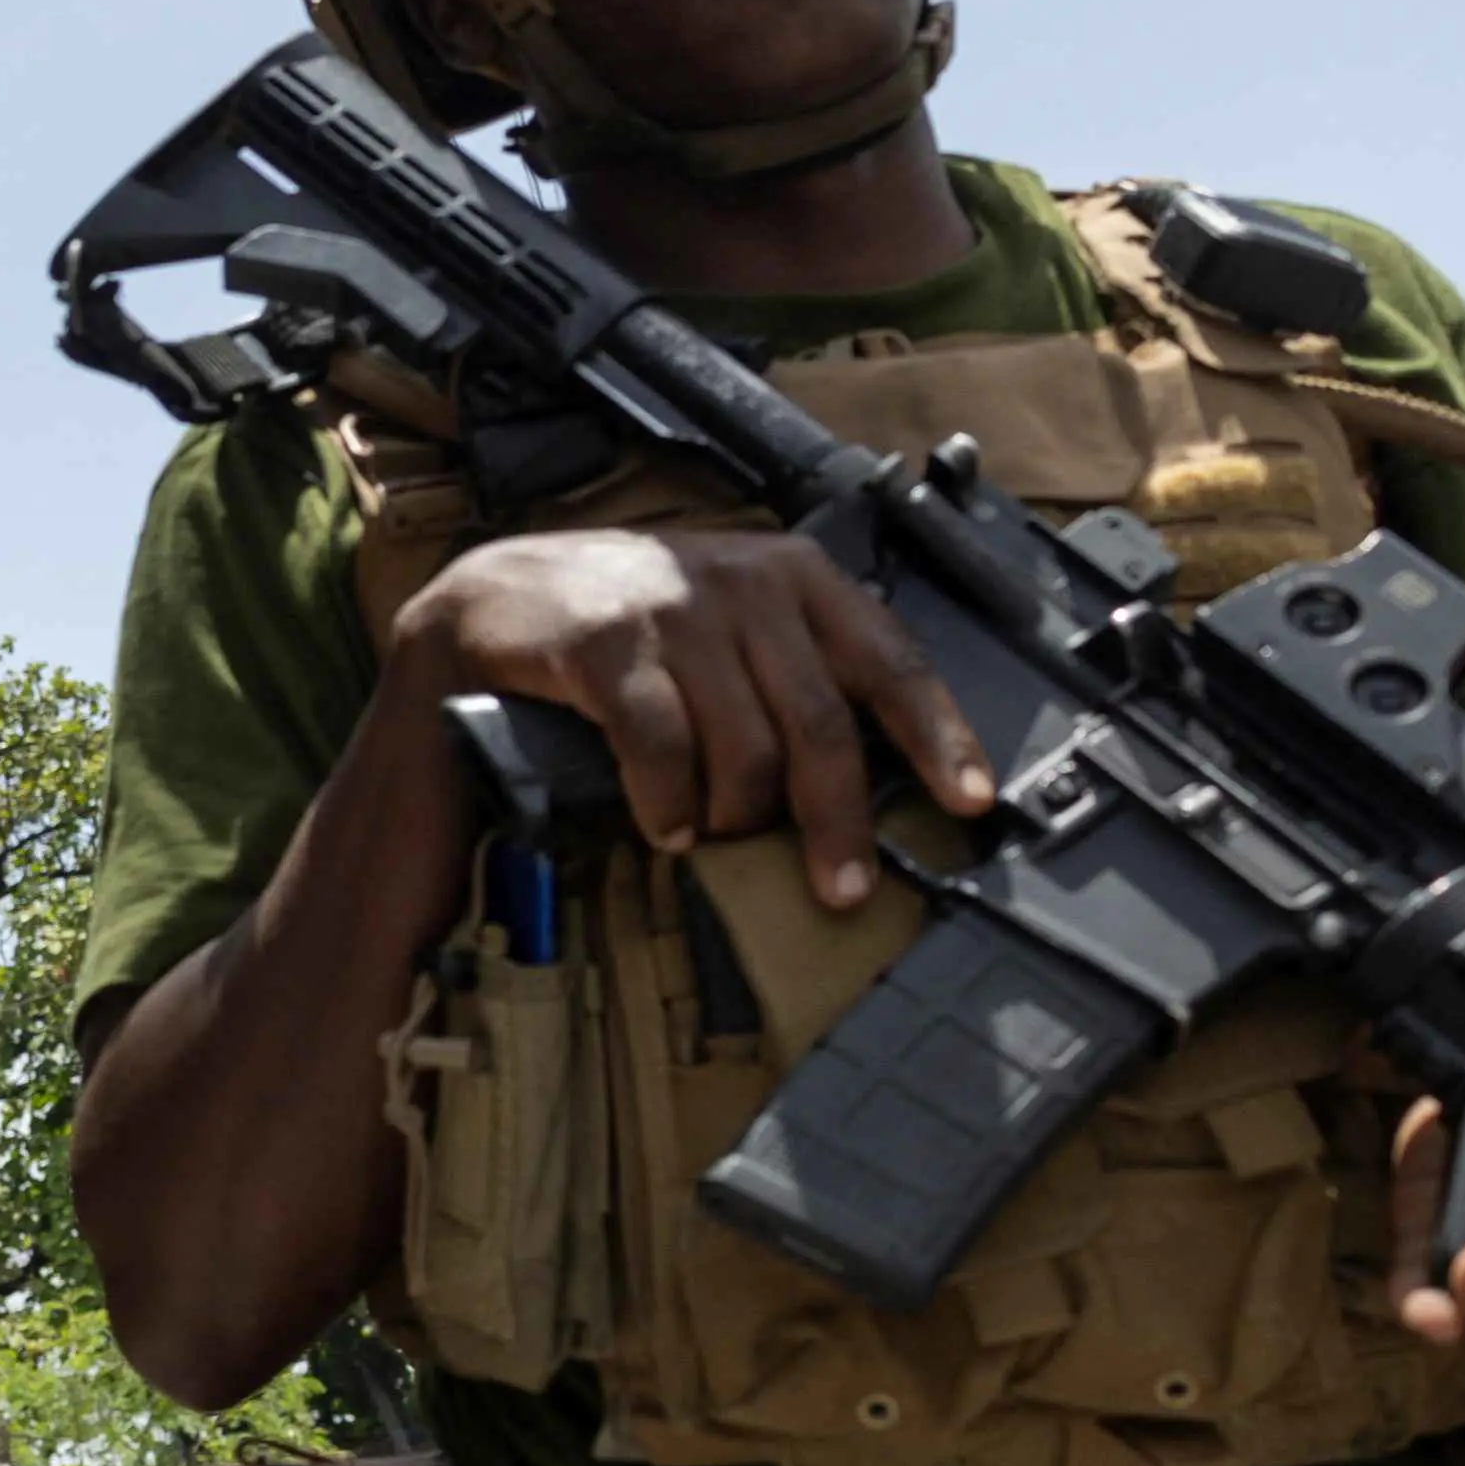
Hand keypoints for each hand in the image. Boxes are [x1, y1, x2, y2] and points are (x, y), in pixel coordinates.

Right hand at [390, 527, 999, 908]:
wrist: (493, 597)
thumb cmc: (624, 628)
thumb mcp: (727, 631)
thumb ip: (790, 677)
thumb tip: (869, 781)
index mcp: (796, 577)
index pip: (890, 660)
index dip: (939, 736)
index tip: (971, 803)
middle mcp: (745, 582)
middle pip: (819, 725)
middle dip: (835, 820)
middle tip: (840, 889)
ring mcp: (674, 606)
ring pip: (742, 747)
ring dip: (729, 814)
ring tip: (706, 834)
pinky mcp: (607, 640)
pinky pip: (662, 747)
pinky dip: (666, 801)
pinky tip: (660, 824)